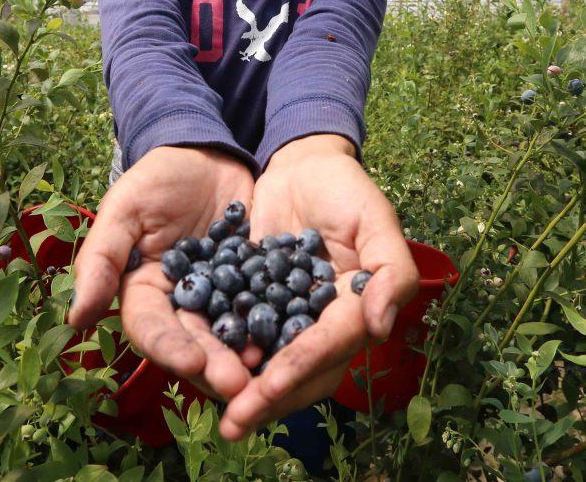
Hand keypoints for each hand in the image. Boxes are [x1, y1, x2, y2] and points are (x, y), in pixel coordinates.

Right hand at [67, 146, 258, 398]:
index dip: (169, 348)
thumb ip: (100, 259)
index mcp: (143, 292)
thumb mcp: (125, 208)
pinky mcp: (255, 284)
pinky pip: (265, 308)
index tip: (191, 363)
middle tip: (239, 383)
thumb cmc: (158, 178)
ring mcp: (221, 297)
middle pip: (194, 342)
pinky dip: (277, 325)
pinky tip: (292, 338)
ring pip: (231, 334)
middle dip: (214, 364)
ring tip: (265, 370)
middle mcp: (181, 303)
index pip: (151, 329)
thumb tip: (76, 319)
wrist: (208, 153)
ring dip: (245, 355)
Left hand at [218, 135, 418, 439]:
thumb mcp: (376, 219)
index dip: (300, 367)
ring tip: (215, 408)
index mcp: (354, 310)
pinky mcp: (251, 303)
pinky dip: (219, 353)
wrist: (300, 164)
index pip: (330, 347)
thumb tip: (381, 327)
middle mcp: (320, 323)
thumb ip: (391, 270)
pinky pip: (236, 335)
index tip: (269, 386)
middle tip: (235, 421)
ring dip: (242, 388)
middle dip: (267, 398)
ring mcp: (285, 317)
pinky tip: (194, 367)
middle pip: (299, 372)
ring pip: (267, 364)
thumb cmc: (346, 189)